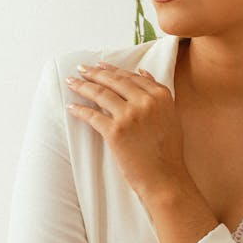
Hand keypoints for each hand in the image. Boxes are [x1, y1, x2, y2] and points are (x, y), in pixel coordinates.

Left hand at [65, 62, 188, 201]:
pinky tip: (71, 107)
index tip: (100, 65)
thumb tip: (143, 71)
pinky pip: (92, 116)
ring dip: (83, 86)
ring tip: (72, 82)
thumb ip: (157, 93)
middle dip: (94, 73)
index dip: (112, 69)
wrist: (165, 177)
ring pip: (101, 94)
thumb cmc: (168, 151)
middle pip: (114, 81)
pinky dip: (80, 110)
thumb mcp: (170, 115)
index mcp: (160, 95)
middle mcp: (145, 101)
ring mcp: (129, 115)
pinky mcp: (115, 131)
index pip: (131, 76)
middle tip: (81, 68)